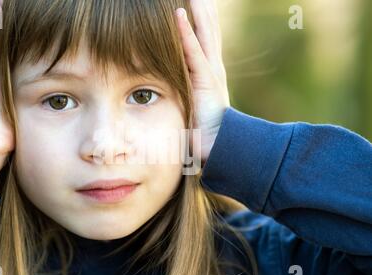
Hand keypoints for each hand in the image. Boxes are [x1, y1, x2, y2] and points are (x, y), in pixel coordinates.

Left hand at [175, 0, 229, 161]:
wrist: (221, 147)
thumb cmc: (206, 132)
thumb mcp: (194, 107)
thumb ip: (187, 96)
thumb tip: (168, 95)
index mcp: (209, 73)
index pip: (204, 38)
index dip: (200, 20)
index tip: (194, 2)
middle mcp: (213, 67)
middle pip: (209, 29)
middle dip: (204, 9)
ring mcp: (211, 72)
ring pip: (204, 32)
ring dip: (198, 10)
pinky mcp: (205, 80)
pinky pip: (193, 51)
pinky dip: (187, 31)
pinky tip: (179, 12)